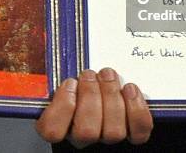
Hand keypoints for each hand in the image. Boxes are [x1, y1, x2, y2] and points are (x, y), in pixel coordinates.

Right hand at [35, 68, 152, 148]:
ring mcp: (108, 136)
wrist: (104, 85)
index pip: (53, 131)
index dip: (63, 107)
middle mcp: (83, 136)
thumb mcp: (62, 72)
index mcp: (60, 123)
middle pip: (86, 131)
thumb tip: (46, 49)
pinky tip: (129, 89)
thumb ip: (57, 69)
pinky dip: (136, 108)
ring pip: (113, 132)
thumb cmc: (79, 79)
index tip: (70, 82)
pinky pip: (139, 130)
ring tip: (108, 75)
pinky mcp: (132, 133)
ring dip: (112, 97)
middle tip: (90, 74)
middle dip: (90, 96)